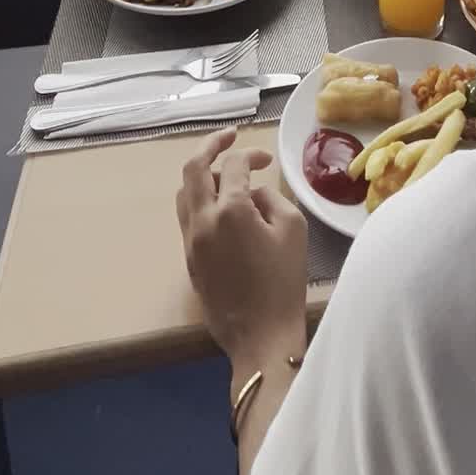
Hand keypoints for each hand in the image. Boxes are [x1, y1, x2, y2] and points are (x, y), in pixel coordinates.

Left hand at [176, 129, 308, 365]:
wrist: (260, 337)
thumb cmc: (283, 283)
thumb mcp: (293, 230)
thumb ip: (272, 198)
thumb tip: (254, 194)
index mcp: (230, 210)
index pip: (233, 164)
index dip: (252, 154)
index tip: (267, 161)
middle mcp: (202, 220)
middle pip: (192, 168)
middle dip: (211, 145)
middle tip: (230, 137)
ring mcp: (190, 241)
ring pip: (183, 192)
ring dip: (201, 173)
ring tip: (225, 172)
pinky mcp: (188, 259)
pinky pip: (186, 216)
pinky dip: (199, 199)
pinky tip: (220, 204)